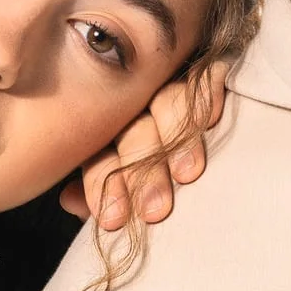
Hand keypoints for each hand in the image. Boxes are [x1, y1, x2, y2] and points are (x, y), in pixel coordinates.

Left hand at [59, 66, 226, 230]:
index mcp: (108, 128)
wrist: (220, 137)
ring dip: (178, 139)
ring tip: (187, 174)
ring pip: (169, 102)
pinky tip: (211, 120)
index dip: (104, 184)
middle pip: (135, 130)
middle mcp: (137, 102)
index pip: (100, 152)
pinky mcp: (207, 71)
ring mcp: (171, 84)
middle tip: (154, 211)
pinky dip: (205, 96)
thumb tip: (71, 199)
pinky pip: (204, 77)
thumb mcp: (123, 187)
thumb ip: (99, 191)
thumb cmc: (158, 176)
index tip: (114, 219)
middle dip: (143, 173)